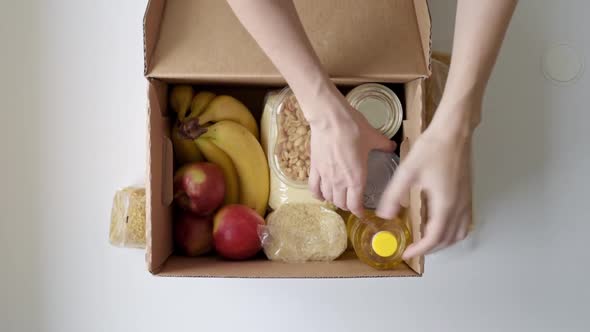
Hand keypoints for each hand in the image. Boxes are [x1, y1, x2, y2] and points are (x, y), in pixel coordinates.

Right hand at [304, 91, 395, 216]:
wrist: (329, 118)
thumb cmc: (353, 128)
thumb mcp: (374, 137)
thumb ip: (384, 144)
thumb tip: (392, 146)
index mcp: (356, 178)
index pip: (355, 205)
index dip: (359, 213)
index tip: (363, 215)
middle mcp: (340, 181)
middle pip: (341, 203)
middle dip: (348, 206)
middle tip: (353, 202)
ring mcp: (325, 176)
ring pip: (328, 198)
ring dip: (334, 200)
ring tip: (339, 197)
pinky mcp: (314, 168)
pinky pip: (314, 188)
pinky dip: (317, 195)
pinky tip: (321, 195)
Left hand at [376, 98, 475, 259]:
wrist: (454, 130)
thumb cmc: (434, 147)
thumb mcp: (407, 172)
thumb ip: (394, 196)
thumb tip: (385, 215)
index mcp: (445, 204)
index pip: (434, 238)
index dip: (420, 250)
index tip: (407, 253)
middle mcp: (460, 206)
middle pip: (448, 240)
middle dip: (431, 248)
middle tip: (414, 249)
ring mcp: (467, 200)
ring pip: (460, 232)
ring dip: (444, 241)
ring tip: (426, 240)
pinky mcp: (468, 193)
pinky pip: (465, 221)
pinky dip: (454, 230)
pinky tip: (440, 222)